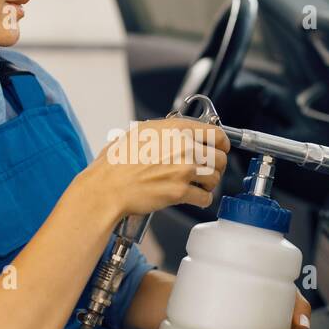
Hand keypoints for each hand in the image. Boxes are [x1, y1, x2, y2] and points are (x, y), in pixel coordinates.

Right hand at [80, 117, 229, 217]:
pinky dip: (202, 200)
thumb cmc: (116, 163)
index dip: (221, 143)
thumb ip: (166, 130)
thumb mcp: (140, 132)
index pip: (215, 133)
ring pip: (215, 178)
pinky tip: (194, 198)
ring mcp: (183, 170)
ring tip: (199, 185)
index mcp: (176, 129)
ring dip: (209, 184)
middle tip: (208, 170)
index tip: (220, 148)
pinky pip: (205, 198)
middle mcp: (183, 147)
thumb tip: (180, 133)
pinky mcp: (180, 192)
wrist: (107, 187)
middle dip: (216, 166)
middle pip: (220, 158)